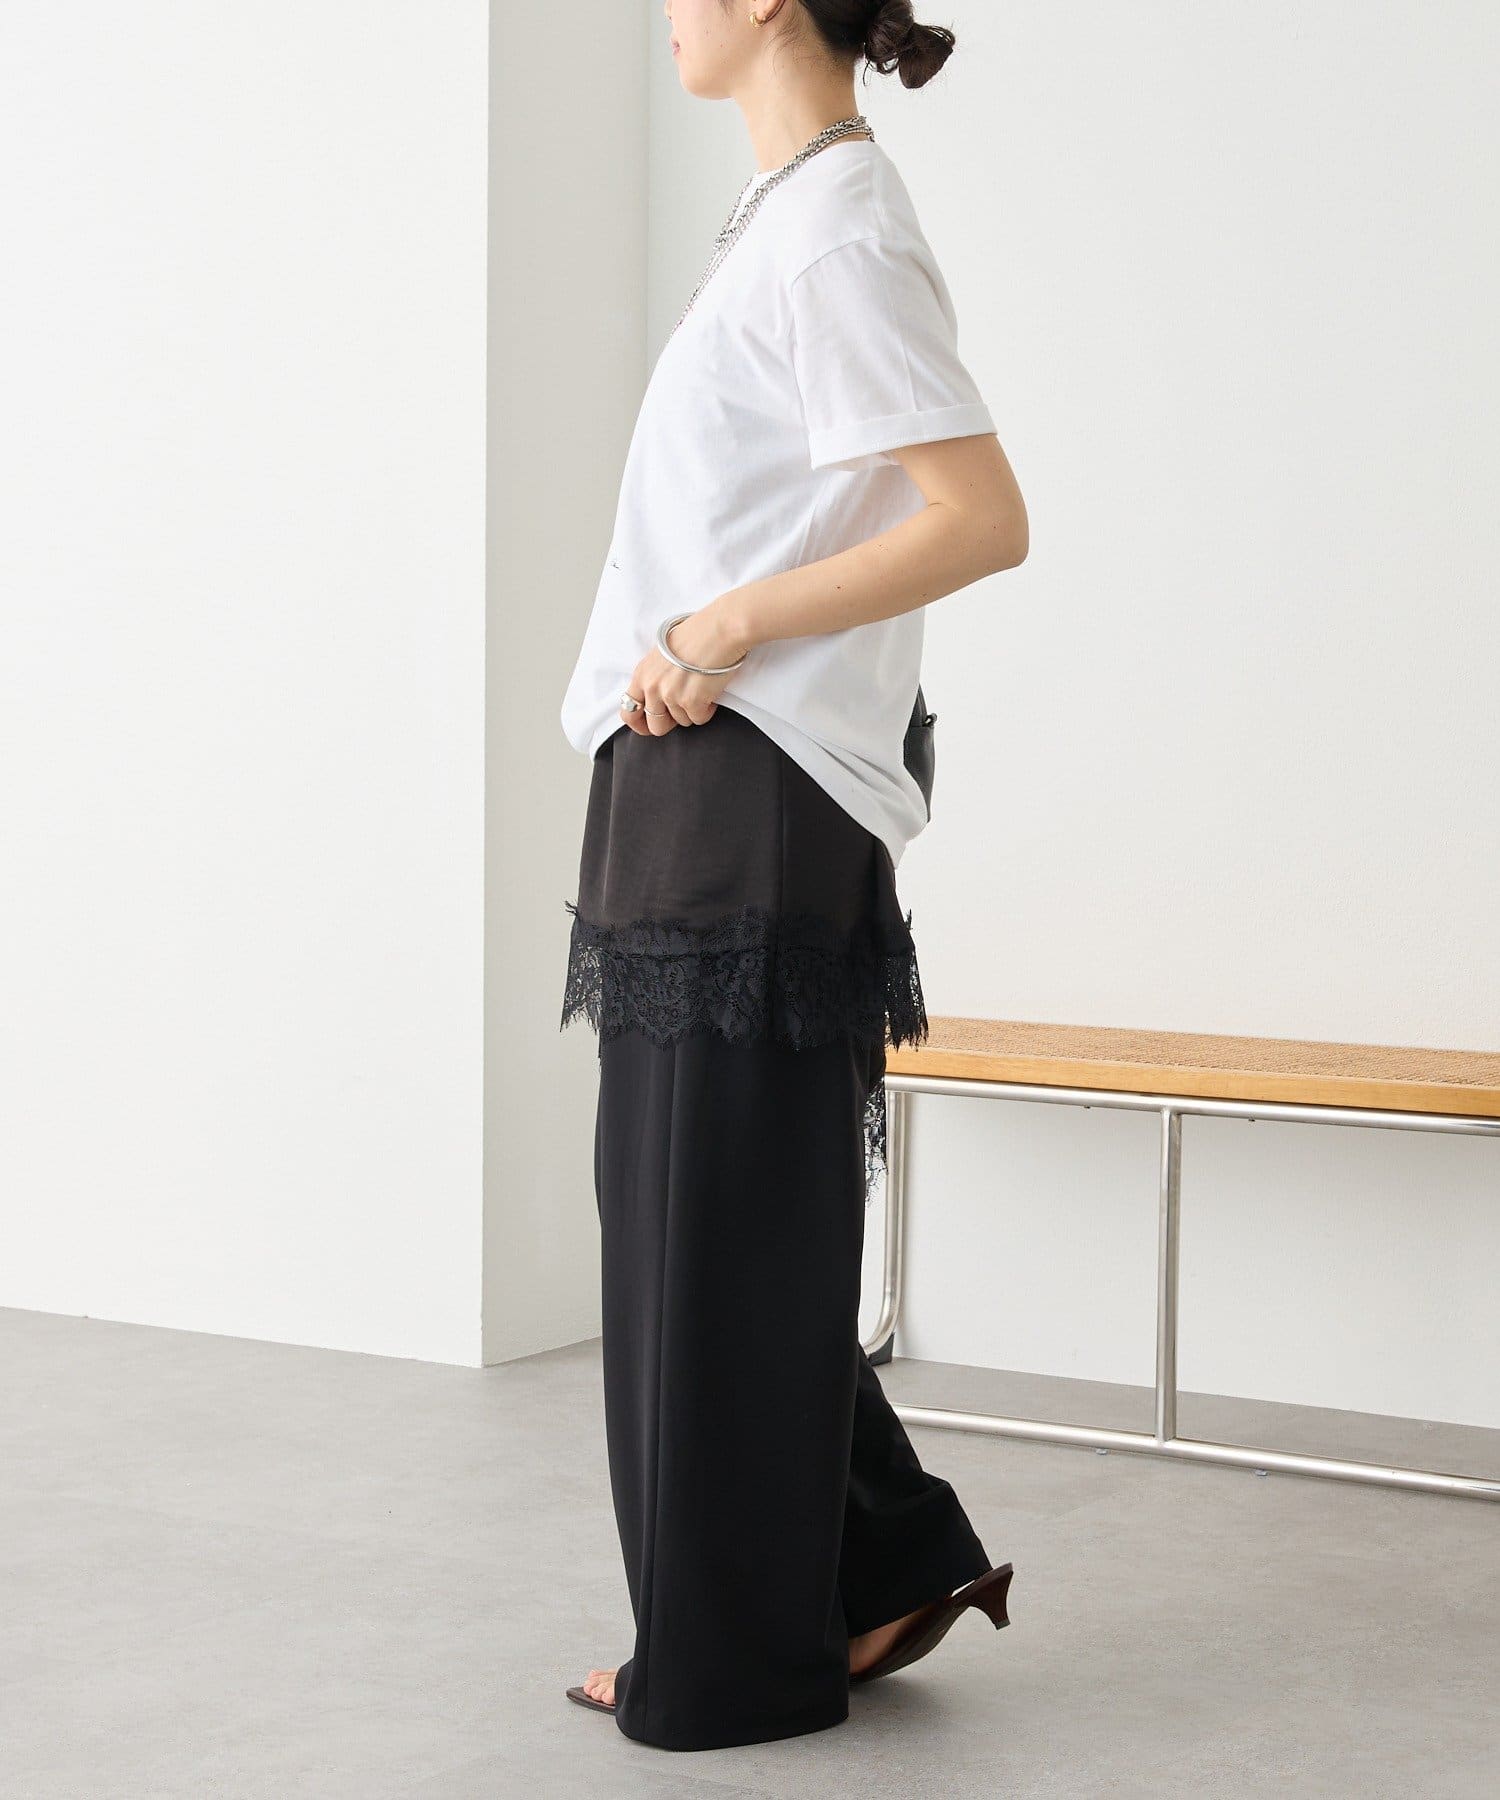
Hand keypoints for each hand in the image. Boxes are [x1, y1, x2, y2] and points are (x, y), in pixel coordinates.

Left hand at [619, 600, 750, 736]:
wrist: (719, 629)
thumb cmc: (697, 634)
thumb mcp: (663, 653)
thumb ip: (655, 677)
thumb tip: (659, 699)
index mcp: (642, 674)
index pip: (628, 711)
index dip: (639, 723)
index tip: (649, 725)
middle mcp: (652, 687)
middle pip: (655, 726)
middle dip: (671, 722)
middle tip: (683, 708)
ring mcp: (671, 695)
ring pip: (682, 721)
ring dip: (693, 710)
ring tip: (701, 688)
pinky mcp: (691, 702)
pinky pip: (699, 719)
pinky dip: (708, 709)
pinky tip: (711, 691)